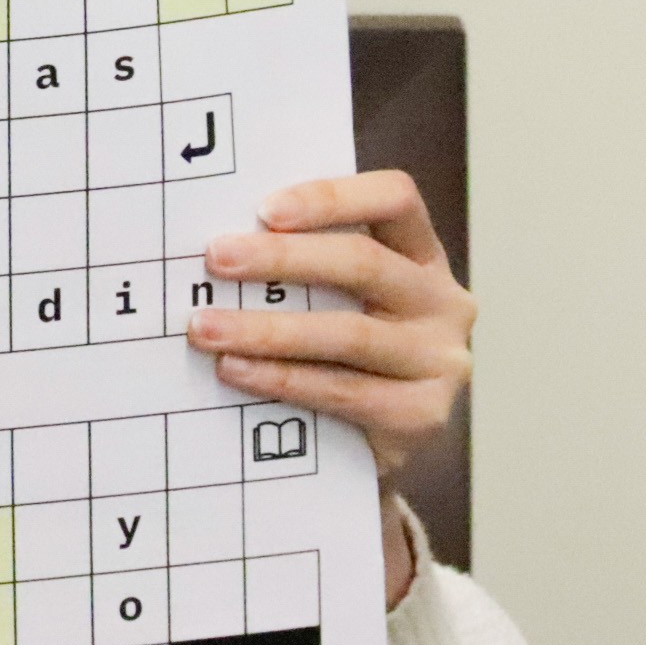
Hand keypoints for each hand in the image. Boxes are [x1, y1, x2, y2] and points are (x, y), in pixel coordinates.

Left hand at [183, 170, 474, 605]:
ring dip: (266, 329)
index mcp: (419, 255)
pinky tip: (234, 370)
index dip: (332, 198)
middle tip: (215, 259)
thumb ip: (296, 268)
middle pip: (364, 264)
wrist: (369, 446)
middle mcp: (442, 300)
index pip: (394, 200)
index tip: (264, 209)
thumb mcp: (330, 301)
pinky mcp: (423, 414)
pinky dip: (281, 379)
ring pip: (348, 334)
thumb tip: (209, 246)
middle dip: (281, 260)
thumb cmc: (334, 355)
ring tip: (203, 327)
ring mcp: (440, 360)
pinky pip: (342, 391)